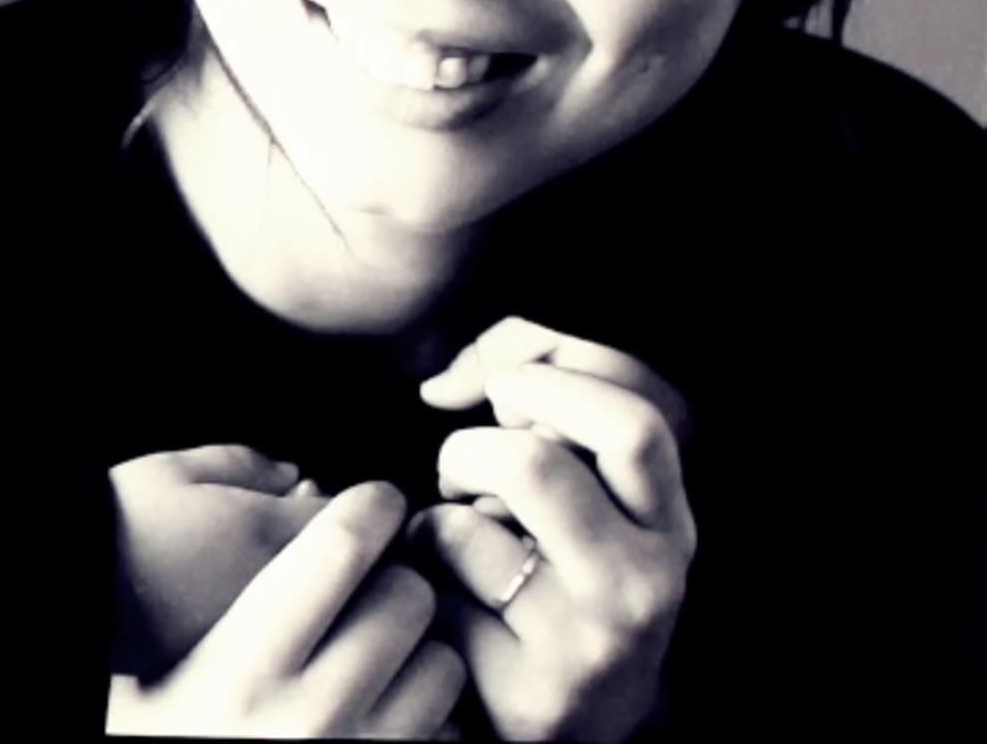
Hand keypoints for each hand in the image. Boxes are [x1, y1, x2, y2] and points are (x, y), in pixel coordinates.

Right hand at [108, 481, 466, 738]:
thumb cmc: (150, 737)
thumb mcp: (142, 658)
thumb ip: (212, 567)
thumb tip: (306, 491)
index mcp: (244, 666)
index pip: (341, 547)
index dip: (371, 506)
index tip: (376, 500)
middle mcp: (308, 718)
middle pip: (405, 595)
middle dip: (393, 574)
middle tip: (370, 582)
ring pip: (442, 663)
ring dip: (419, 647)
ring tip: (377, 653)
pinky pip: (450, 732)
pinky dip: (430, 714)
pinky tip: (384, 712)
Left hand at [413, 318, 694, 741]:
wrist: (560, 729)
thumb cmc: (548, 577)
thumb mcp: (577, 494)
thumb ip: (535, 407)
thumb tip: (441, 383)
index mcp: (668, 522)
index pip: (632, 418)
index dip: (548, 383)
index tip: (504, 398)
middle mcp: (648, 582)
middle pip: (536, 459)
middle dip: (470, 448)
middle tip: (464, 473)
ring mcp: (594, 642)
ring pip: (471, 525)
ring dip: (440, 511)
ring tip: (455, 539)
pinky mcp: (533, 690)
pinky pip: (442, 584)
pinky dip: (422, 569)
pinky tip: (444, 594)